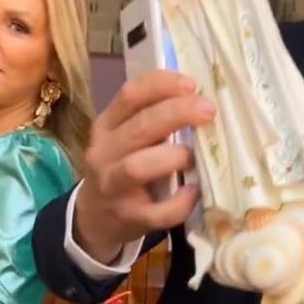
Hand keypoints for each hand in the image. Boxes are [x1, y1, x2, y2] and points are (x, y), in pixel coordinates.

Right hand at [74, 71, 214, 262]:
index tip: (191, 84)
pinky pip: (158, 212)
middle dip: (177, 114)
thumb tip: (199, 100)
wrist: (95, 217)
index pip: (129, 95)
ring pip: (138, 167)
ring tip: (194, 157)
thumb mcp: (124, 139)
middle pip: (139, 127)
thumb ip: (150, 119)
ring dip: (173, 157)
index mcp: (106, 126)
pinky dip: (180, 202)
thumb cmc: (121, 169)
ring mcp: (113, 187)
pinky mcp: (129, 218)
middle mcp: (104, 153)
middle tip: (208, 112)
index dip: (161, 85)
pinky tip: (193, 192)